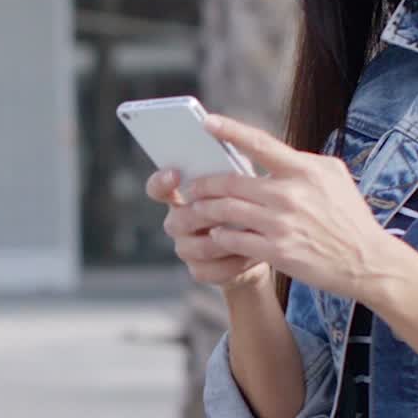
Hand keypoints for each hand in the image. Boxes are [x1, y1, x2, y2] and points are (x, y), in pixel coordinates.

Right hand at [146, 167, 269, 289]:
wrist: (260, 245)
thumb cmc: (250, 204)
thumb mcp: (243, 182)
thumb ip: (232, 171)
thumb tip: (233, 146)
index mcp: (182, 196)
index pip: (157, 188)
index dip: (161, 182)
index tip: (175, 174)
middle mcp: (177, 221)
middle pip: (179, 220)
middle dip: (209, 215)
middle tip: (236, 209)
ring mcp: (185, 247)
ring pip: (200, 247)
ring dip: (229, 240)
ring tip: (254, 233)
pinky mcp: (199, 270)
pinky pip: (213, 269)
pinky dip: (237, 262)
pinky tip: (255, 254)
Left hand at [182, 114, 393, 301]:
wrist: (368, 261)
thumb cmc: (349, 218)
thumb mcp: (334, 178)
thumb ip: (302, 164)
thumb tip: (271, 153)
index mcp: (305, 170)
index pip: (260, 143)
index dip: (230, 131)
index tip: (207, 122)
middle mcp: (291, 194)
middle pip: (231, 183)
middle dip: (203, 185)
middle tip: (190, 187)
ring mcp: (283, 223)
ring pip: (226, 211)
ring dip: (205, 211)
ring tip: (195, 211)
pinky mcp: (277, 250)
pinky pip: (234, 239)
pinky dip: (220, 235)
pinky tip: (217, 234)